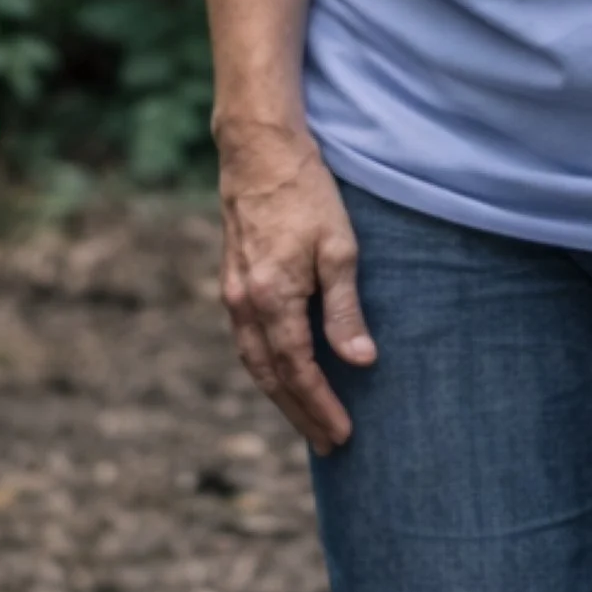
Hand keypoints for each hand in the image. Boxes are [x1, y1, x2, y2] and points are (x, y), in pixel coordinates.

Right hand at [215, 118, 374, 451]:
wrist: (259, 148)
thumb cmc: (305, 192)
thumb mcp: (338, 247)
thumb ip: (345, 309)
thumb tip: (360, 361)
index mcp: (271, 298)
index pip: (297, 370)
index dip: (320, 405)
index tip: (343, 433)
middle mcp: (243, 302)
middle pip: (270, 376)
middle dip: (299, 413)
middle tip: (328, 444)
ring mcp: (232, 291)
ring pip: (253, 360)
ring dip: (280, 394)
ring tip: (307, 419)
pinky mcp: (231, 278)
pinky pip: (246, 339)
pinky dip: (265, 365)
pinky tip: (282, 372)